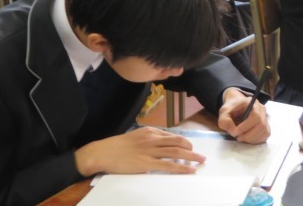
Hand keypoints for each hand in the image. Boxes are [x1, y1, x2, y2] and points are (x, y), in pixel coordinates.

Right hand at [74, 126, 204, 176]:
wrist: (102, 153)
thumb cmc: (116, 147)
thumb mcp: (135, 137)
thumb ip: (148, 140)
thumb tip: (160, 145)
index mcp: (149, 132)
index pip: (171, 136)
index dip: (183, 141)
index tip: (190, 147)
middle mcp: (152, 139)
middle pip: (177, 142)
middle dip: (191, 148)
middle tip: (199, 155)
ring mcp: (150, 151)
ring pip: (176, 152)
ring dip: (191, 156)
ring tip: (201, 160)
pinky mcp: (146, 163)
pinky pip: (168, 165)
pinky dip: (181, 168)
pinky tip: (189, 170)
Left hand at [218, 88, 269, 143]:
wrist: (235, 107)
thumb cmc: (230, 109)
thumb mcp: (223, 113)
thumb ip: (225, 122)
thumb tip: (234, 132)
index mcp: (252, 103)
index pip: (255, 116)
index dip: (246, 127)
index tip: (235, 133)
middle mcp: (261, 109)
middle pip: (261, 125)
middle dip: (248, 135)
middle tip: (238, 138)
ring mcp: (265, 117)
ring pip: (265, 131)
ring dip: (252, 139)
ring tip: (242, 138)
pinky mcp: (266, 126)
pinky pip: (265, 135)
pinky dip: (256, 140)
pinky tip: (247, 138)